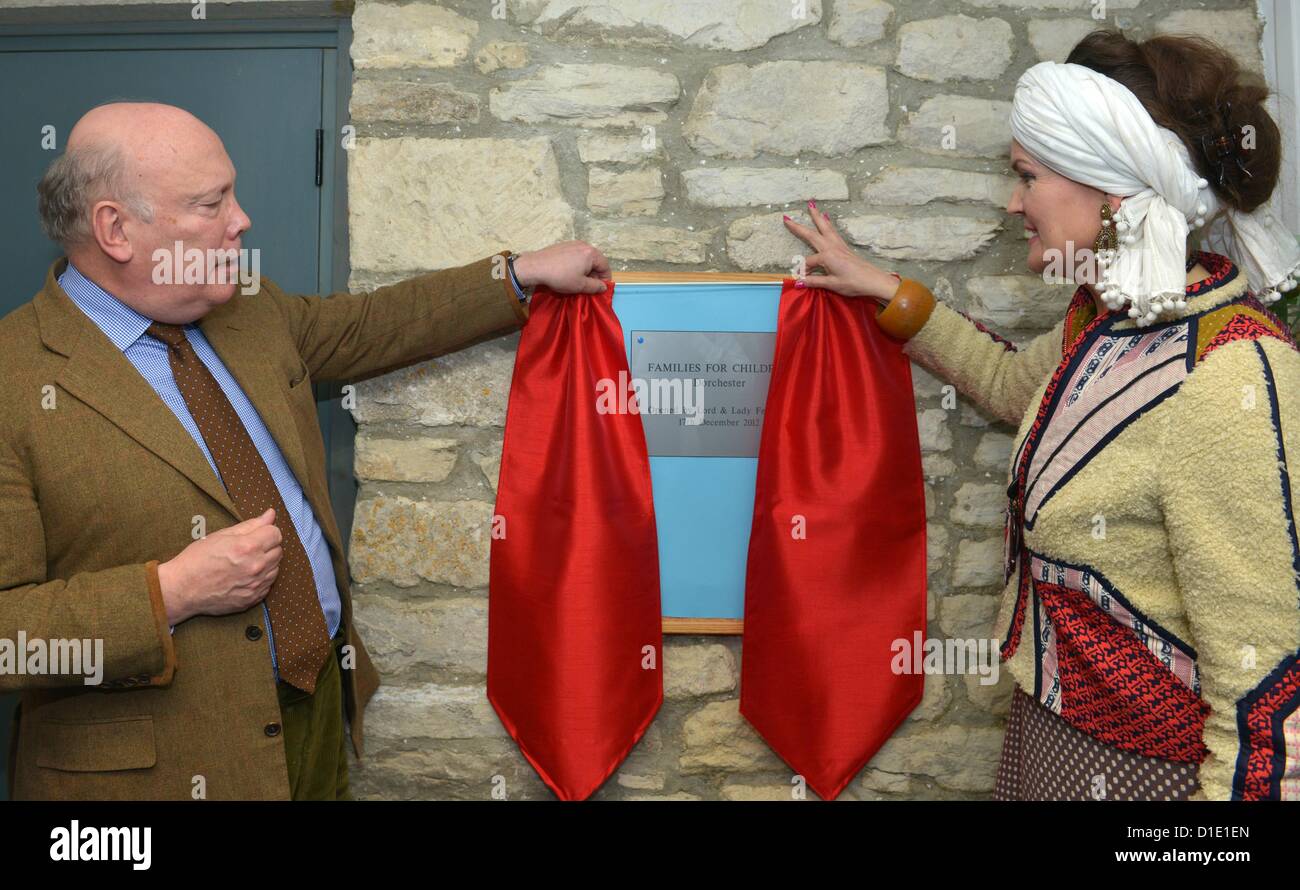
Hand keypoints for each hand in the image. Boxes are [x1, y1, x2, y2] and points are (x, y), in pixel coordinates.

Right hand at [157, 508, 282, 624]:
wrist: (182, 588)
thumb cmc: (197, 559)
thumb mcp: (221, 535)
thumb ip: (251, 525)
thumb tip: (270, 514)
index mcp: (248, 547)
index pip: (276, 533)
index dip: (267, 531)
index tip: (257, 534)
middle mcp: (256, 567)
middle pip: (278, 550)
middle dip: (267, 546)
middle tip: (247, 548)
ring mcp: (256, 585)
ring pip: (276, 568)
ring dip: (266, 563)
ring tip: (245, 562)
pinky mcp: (253, 599)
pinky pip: (268, 584)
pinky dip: (261, 579)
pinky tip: (244, 576)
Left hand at [509, 241, 611, 294]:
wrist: (535, 267)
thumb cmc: (560, 277)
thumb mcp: (580, 285)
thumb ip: (595, 286)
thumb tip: (603, 286)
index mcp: (591, 253)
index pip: (605, 266)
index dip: (604, 279)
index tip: (598, 289)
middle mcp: (584, 245)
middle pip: (596, 261)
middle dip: (594, 274)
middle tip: (587, 286)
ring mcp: (572, 244)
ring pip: (585, 258)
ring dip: (585, 270)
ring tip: (577, 281)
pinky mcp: (563, 245)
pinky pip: (575, 255)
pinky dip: (576, 264)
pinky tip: (567, 273)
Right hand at [782, 201, 901, 305]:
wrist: (873, 280)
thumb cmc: (853, 283)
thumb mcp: (832, 284)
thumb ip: (814, 282)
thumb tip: (798, 282)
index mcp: (827, 256)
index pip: (809, 262)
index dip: (804, 271)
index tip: (804, 279)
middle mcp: (831, 246)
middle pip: (811, 234)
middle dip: (798, 227)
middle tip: (787, 218)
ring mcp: (838, 245)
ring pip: (824, 227)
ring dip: (817, 216)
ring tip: (811, 205)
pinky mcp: (844, 246)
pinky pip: (833, 231)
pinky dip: (827, 223)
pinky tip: (827, 218)